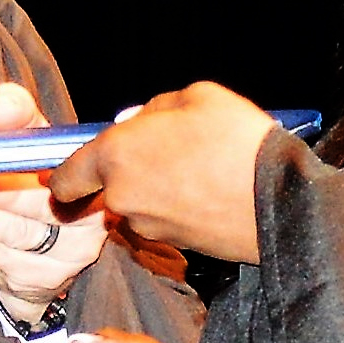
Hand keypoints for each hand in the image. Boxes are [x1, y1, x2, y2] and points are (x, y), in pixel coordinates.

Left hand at [0, 83, 108, 323]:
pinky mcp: (45, 283)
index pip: (67, 169)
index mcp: (94, 181)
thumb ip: (20, 120)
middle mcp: (91, 222)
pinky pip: (2, 260)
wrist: (43, 250)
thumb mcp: (34, 148)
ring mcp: (70, 257)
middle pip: (40, 209)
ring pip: (16, 236)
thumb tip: (2, 100)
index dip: (32, 167)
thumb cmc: (36, 183)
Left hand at [47, 82, 272, 262]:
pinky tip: (209, 188)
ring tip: (199, 165)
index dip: (66, 174)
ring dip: (156, 187)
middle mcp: (123, 197)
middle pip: (109, 186)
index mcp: (116, 155)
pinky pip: (164, 218)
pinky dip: (177, 205)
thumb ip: (154, 109)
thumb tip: (138, 124)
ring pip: (138, 202)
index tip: (77, 168)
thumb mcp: (196, 96)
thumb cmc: (235, 140)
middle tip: (166, 149)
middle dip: (129, 170)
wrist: (278, 200)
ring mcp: (148, 226)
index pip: (65, 177)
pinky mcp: (175, 245)